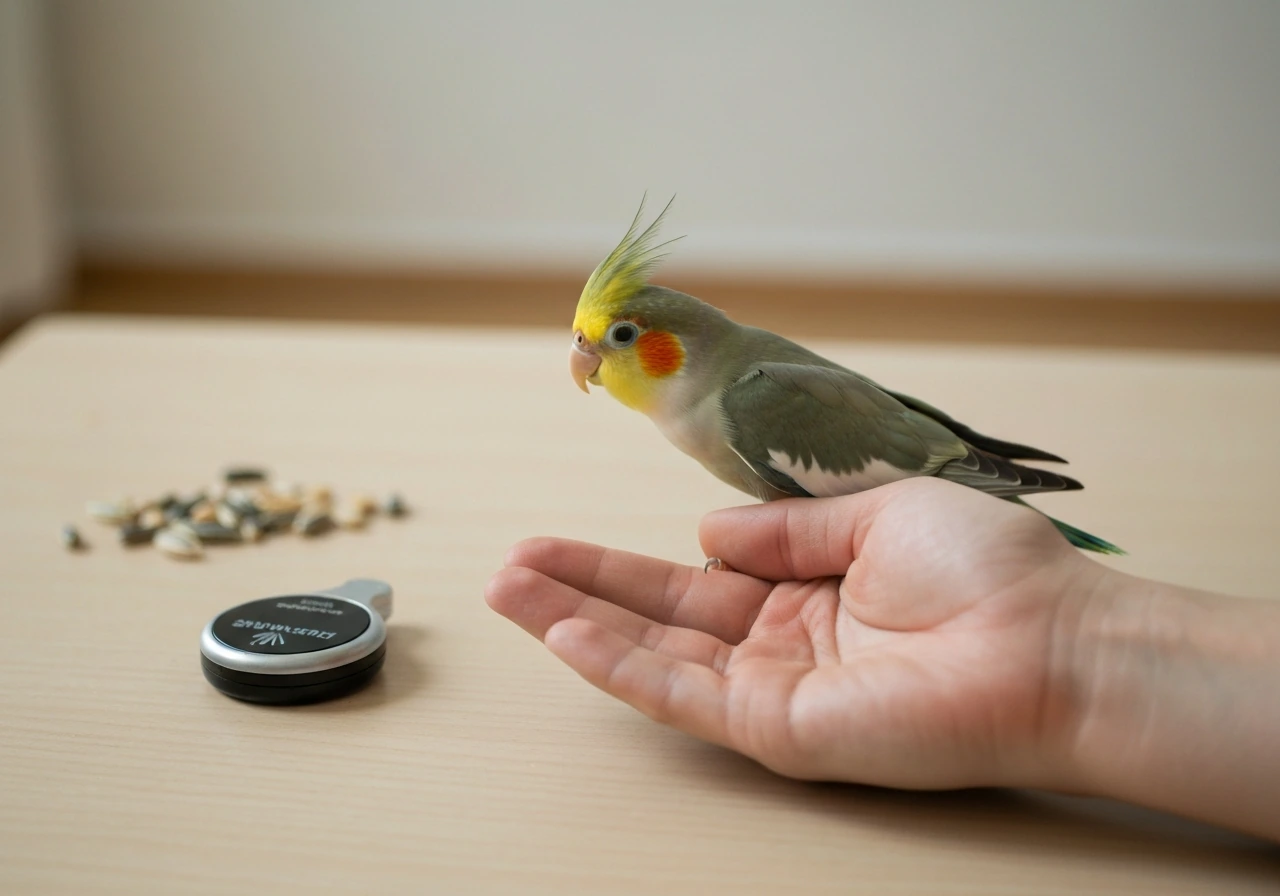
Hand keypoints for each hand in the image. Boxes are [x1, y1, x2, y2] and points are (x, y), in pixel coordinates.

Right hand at [487, 477, 1097, 791]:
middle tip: (506, 568)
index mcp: (803, 590)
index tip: (559, 544)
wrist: (1052, 641)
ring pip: (655, 658)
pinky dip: (623, 669)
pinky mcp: (783, 728)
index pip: (689, 580)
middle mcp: (779, 642)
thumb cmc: (986, 570)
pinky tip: (567, 638)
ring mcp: (776, 689)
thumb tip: (705, 531)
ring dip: (577, 626)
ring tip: (508, 592)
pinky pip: (687, 698)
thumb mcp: (873, 512)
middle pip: (655, 617)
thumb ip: (784, 526)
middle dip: (576, 591)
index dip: (620, 564)